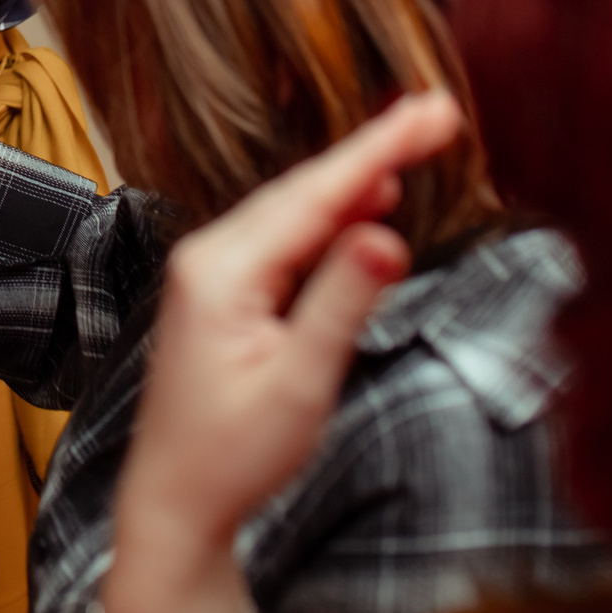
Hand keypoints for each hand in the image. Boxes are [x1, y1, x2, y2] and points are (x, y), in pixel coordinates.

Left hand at [100, 90, 464, 612]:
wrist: (175, 500)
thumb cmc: (233, 455)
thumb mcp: (300, 384)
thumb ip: (341, 304)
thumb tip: (386, 235)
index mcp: (221, 269)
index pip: (313, 196)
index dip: (377, 149)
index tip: (430, 112)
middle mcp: (208, 255)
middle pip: (303, 189)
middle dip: (373, 148)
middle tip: (436, 112)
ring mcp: (210, 270)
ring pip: (294, 209)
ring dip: (354, 176)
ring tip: (414, 137)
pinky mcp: (221, 290)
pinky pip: (283, 237)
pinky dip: (329, 214)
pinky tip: (365, 198)